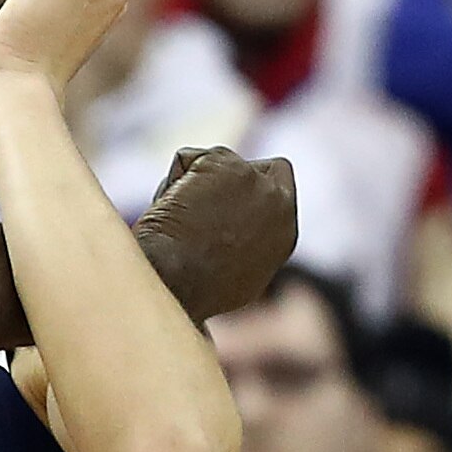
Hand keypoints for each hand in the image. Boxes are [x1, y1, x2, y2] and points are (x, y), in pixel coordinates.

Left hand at [133, 146, 299, 319]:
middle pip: (259, 168)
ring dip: (191, 186)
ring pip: (217, 164)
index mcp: (284, 234)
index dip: (250, 192)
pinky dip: (171, 182)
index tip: (222, 205)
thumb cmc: (191, 291)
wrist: (174, 284)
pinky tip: (166, 211)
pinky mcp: (224, 164)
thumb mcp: (237, 278)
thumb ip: (248, 247)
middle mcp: (279, 204)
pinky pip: (186, 160)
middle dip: (227, 177)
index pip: (278, 191)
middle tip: (194, 205)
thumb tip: (235, 238)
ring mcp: (253, 180)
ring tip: (176, 223)